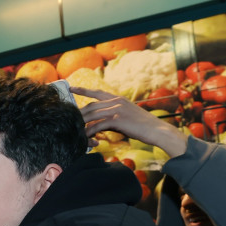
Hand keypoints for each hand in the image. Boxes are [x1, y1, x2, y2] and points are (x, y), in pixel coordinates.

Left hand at [73, 86, 188, 159]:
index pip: (98, 92)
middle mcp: (117, 101)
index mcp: (119, 99)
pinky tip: (85, 137)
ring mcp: (117, 109)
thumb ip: (113, 117)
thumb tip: (99, 125)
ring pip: (92, 114)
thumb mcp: (127, 117)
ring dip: (82, 122)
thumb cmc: (143, 126)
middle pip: (91, 105)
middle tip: (68, 117)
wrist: (157, 130)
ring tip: (73, 128)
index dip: (84, 90)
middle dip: (79, 112)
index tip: (72, 88)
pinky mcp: (117, 119)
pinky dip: (90, 132)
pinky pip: (98, 125)